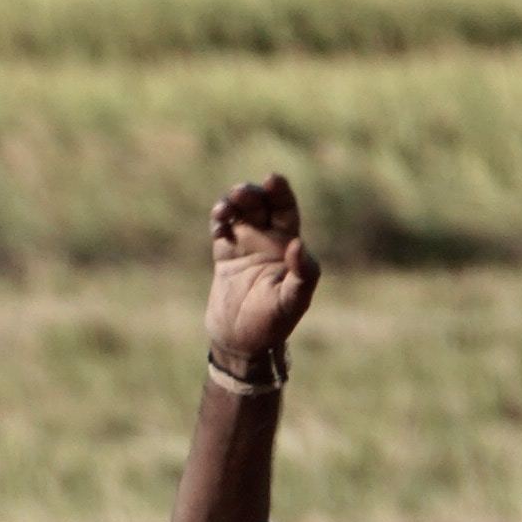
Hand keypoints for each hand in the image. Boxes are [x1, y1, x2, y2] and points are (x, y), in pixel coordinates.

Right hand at [205, 175, 318, 379]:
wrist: (241, 342)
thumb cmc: (273, 323)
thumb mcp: (294, 301)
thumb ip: (303, 273)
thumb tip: (297, 243)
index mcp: (288, 245)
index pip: (286, 209)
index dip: (280, 192)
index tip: (271, 178)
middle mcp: (267, 240)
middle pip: (260, 204)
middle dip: (252, 194)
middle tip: (241, 192)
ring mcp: (245, 246)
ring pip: (238, 213)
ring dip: (232, 203)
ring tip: (225, 207)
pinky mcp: (224, 256)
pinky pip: (221, 229)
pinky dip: (218, 220)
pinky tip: (218, 222)